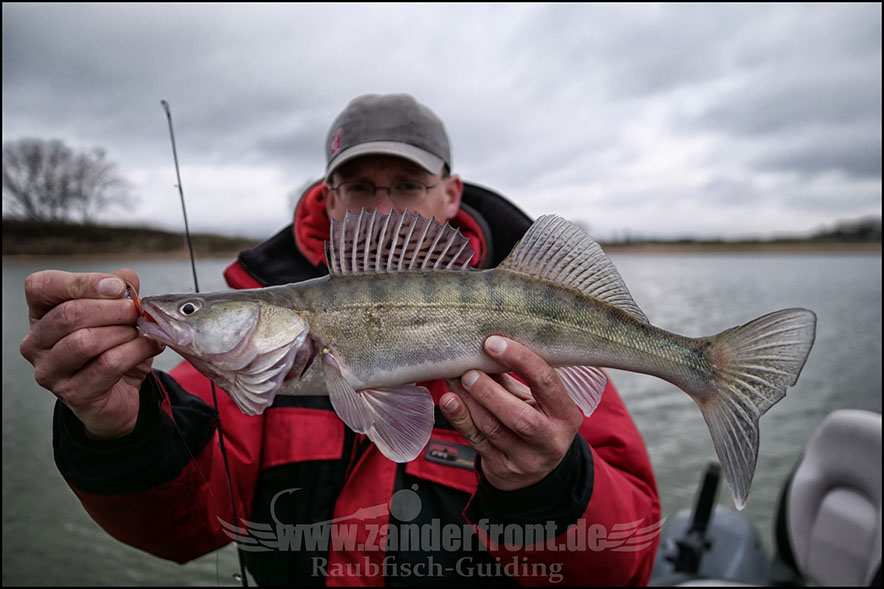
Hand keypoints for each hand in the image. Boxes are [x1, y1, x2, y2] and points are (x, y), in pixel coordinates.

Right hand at [20, 269, 164, 439]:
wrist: (119, 394)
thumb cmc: (111, 349)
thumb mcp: (116, 314)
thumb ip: (118, 290)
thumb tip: (124, 278)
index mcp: (41, 314)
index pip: (42, 287)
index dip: (81, 282)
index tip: (117, 287)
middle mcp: (36, 342)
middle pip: (69, 314)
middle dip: (112, 309)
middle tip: (136, 310)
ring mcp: (50, 370)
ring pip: (85, 341)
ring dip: (122, 332)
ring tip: (140, 331)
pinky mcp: (73, 392)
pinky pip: (107, 364)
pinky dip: (135, 351)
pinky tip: (150, 346)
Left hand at [441, 336, 582, 490]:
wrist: (533, 474)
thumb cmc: (534, 422)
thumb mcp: (533, 400)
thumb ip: (512, 377)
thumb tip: (482, 347)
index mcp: (566, 415)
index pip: (546, 382)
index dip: (519, 359)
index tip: (492, 343)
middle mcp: (551, 440)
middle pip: (519, 415)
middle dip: (489, 390)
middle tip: (468, 371)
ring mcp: (527, 460)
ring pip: (493, 428)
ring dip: (469, 401)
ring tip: (454, 380)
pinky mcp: (503, 469)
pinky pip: (477, 441)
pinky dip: (460, 419)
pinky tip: (449, 401)